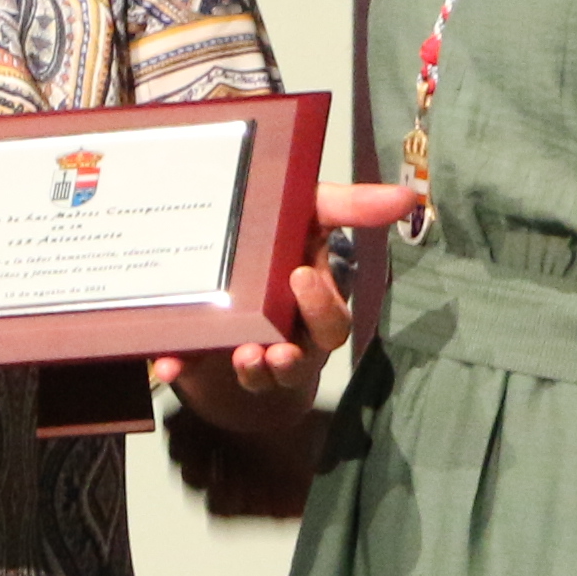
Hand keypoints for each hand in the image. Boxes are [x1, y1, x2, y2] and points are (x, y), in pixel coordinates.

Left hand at [150, 176, 423, 435]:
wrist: (223, 268)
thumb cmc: (275, 244)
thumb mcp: (309, 216)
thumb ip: (349, 206)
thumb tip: (409, 197)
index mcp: (313, 307)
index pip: (330, 321)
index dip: (320, 306)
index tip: (299, 277)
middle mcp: (286, 338)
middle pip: (300, 360)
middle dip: (290, 360)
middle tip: (273, 349)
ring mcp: (245, 354)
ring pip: (257, 378)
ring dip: (251, 372)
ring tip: (241, 356)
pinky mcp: (202, 359)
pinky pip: (194, 372)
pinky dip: (182, 367)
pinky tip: (167, 365)